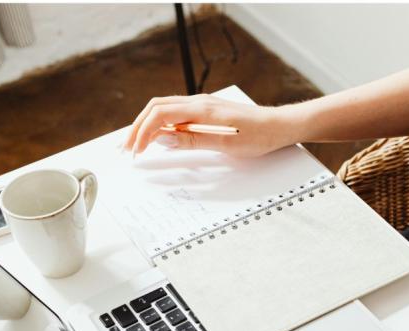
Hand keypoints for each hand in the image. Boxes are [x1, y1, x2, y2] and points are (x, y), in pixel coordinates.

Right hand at [122, 94, 300, 157]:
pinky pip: (178, 112)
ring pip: (166, 108)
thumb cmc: (259, 136)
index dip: (143, 133)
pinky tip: (161, 135)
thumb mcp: (226, 145)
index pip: (160, 115)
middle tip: (128, 147)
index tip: (136, 151)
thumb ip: (192, 140)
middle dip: (139, 127)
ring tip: (139, 142)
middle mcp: (200, 102)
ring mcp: (203, 104)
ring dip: (149, 123)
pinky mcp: (208, 110)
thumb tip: (163, 137)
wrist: (280, 126)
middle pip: (157, 107)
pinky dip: (163, 122)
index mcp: (202, 109)